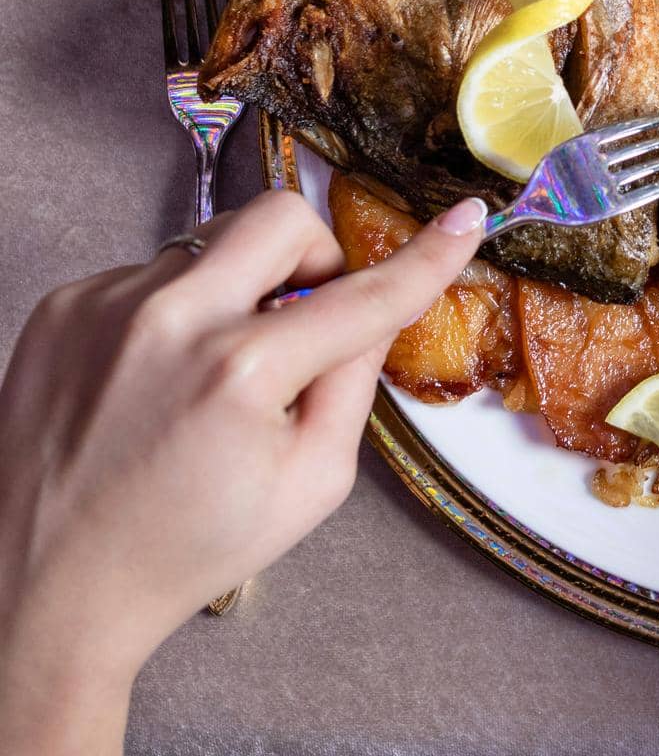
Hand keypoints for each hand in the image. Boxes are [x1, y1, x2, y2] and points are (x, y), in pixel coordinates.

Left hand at [0, 189, 485, 755]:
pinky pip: (151, 272)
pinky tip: (151, 379)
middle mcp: (170, 320)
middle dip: (311, 256)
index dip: (428, 257)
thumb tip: (373, 308)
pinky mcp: (64, 305)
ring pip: (212, 243)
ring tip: (207, 370)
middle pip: (280, 218)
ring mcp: (107, 304)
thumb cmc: (185, 548)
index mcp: (241, 374)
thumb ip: (353, 384)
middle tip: (300, 315)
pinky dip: (172, 312)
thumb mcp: (310, 485)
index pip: (363, 295)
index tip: (468, 217)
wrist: (40, 589)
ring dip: (234, 289)